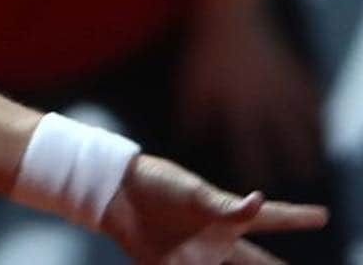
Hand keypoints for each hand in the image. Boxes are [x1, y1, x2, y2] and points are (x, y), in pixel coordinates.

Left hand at [101, 153, 327, 263]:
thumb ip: (225, 205)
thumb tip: (259, 200)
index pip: (268, 218)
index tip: (322, 214)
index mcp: (224, 215)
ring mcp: (196, 257)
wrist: (115, 191)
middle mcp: (215, 240)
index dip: (296, 216)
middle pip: (255, 261)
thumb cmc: (155, 182)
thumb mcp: (192, 191)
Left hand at [177, 15, 322, 187]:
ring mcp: (286, 90)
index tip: (255, 191)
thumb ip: (190, 118)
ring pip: (306, 130)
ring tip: (307, 165)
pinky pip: (315, 106)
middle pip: (287, 147)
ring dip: (308, 149)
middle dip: (291, 167)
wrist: (230, 16)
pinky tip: (316, 133)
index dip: (253, 172)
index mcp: (239, 109)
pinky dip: (317, 122)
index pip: (250, 152)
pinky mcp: (297, 77)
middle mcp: (267, 104)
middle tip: (292, 181)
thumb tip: (183, 145)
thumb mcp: (193, 85)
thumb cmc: (207, 55)